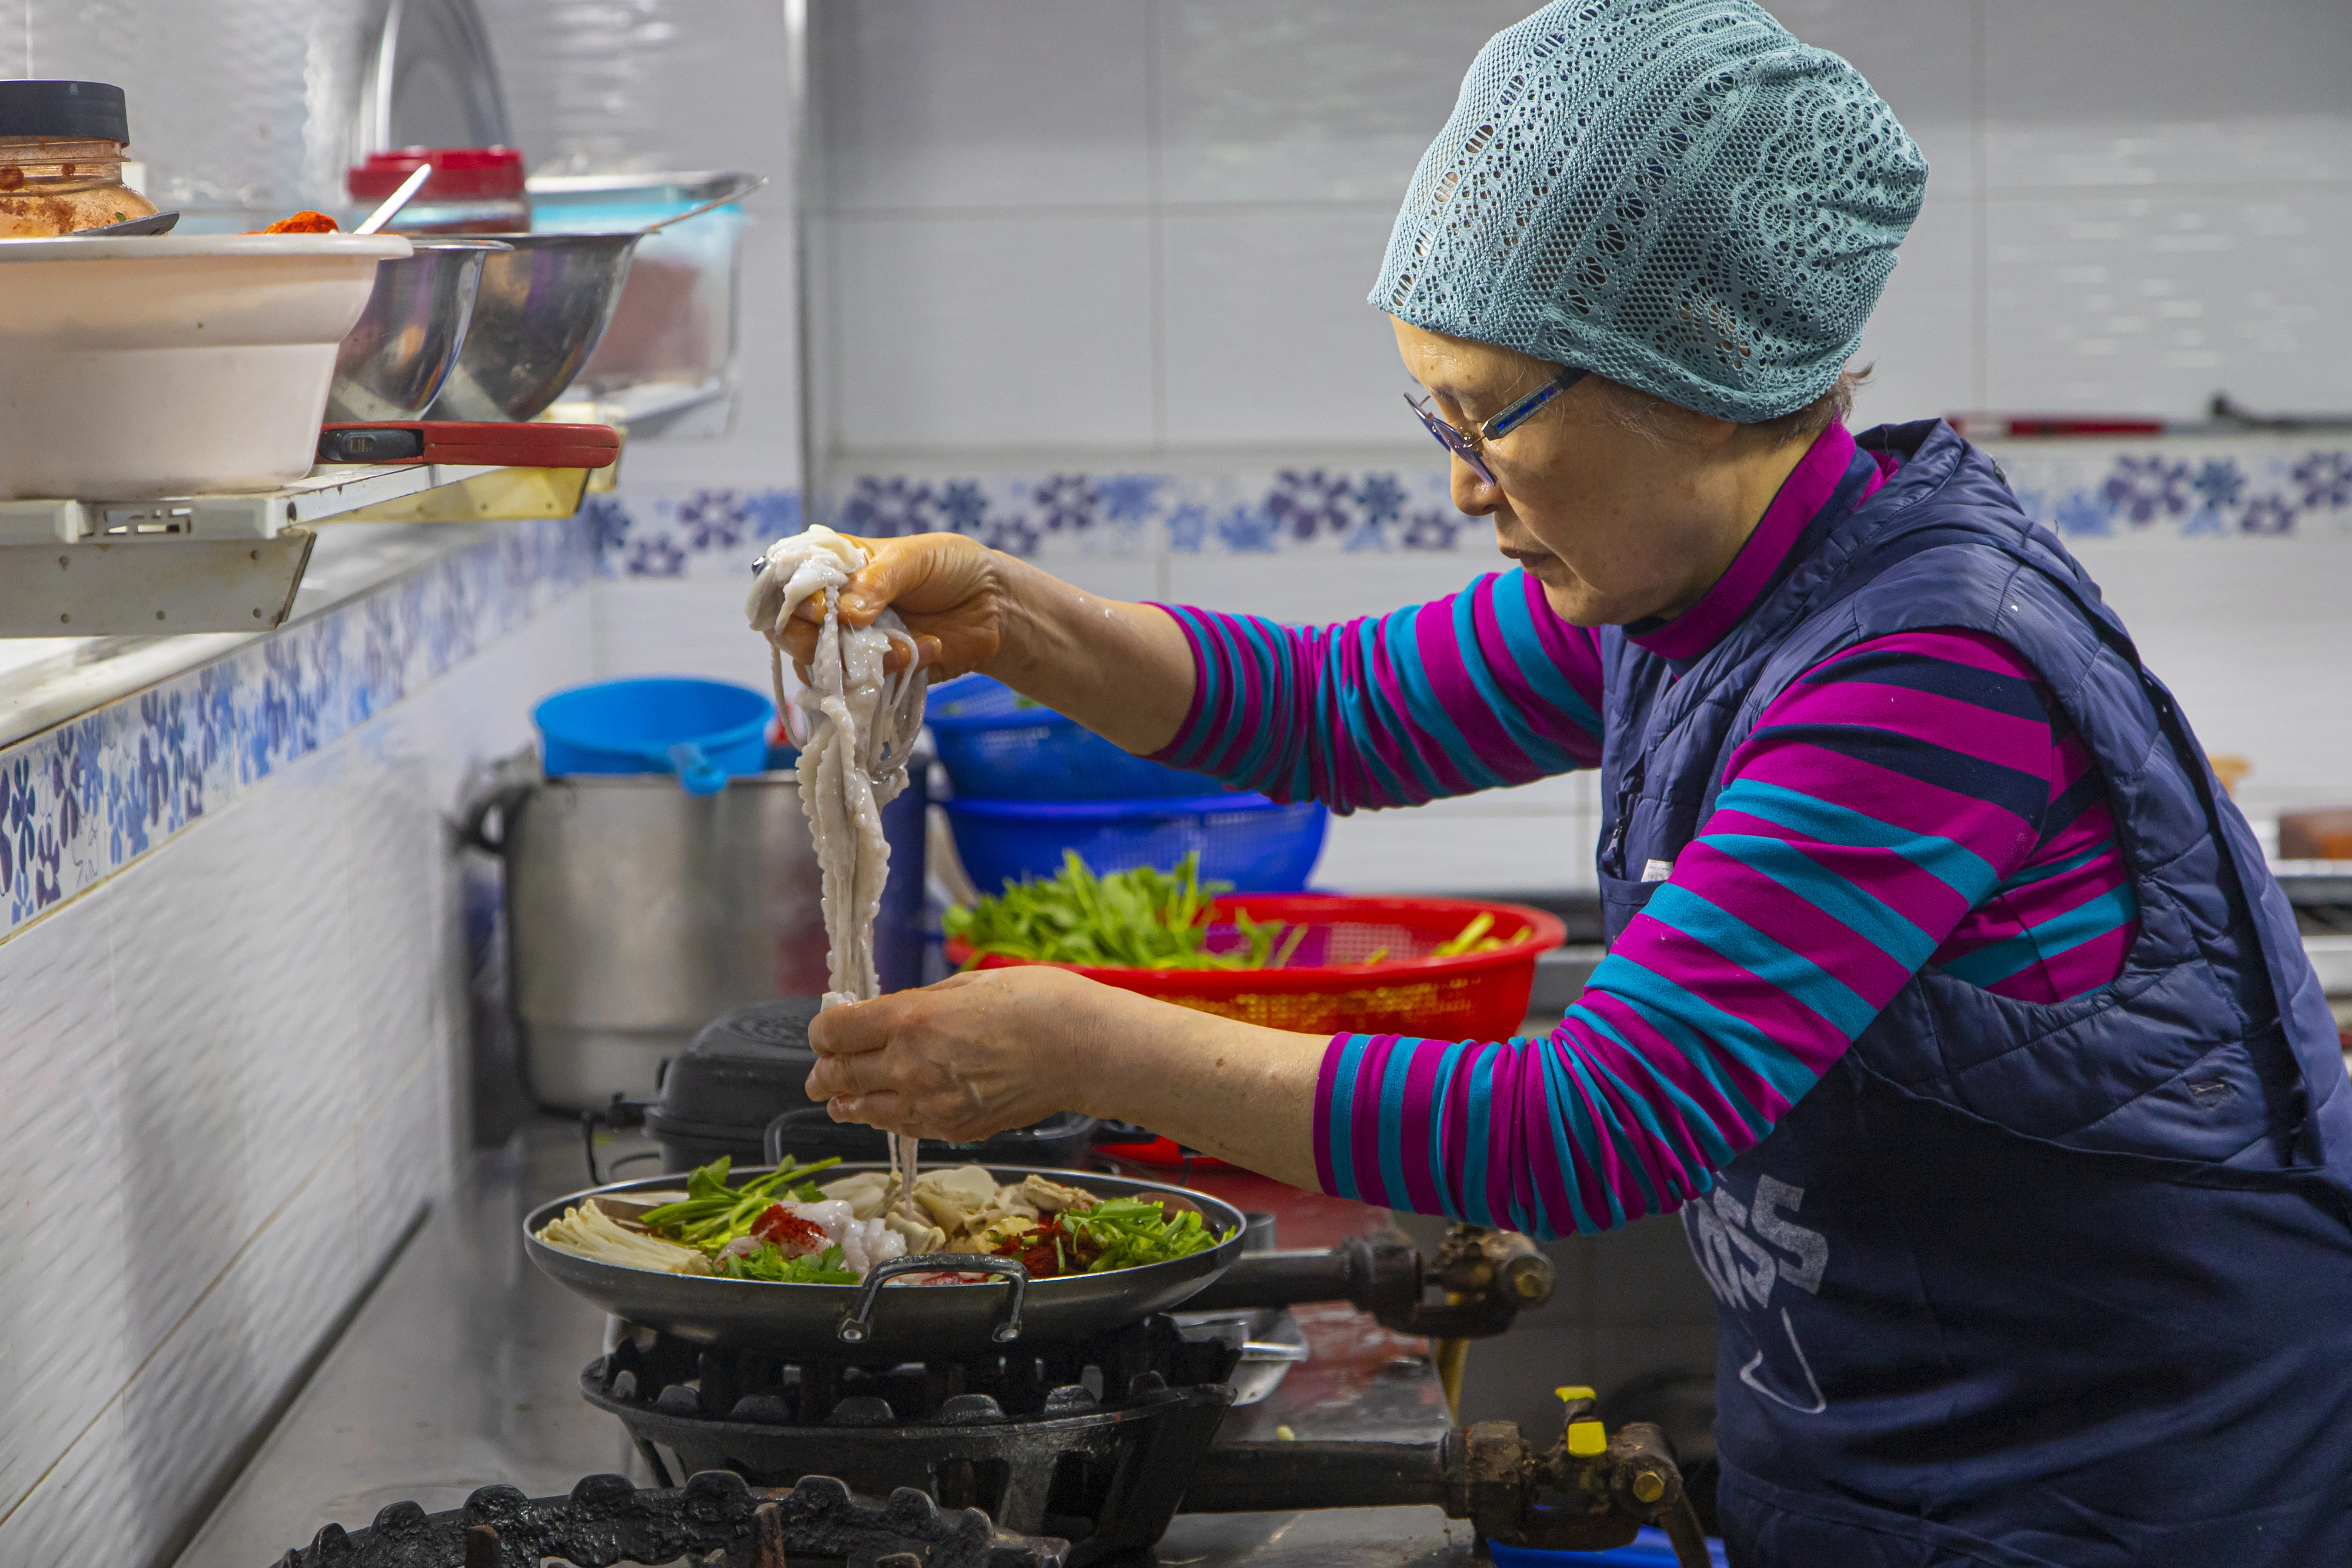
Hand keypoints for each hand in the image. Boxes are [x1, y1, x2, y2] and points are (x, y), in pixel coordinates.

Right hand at [777, 531, 1010, 680]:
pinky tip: (928, 648)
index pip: (787, 585)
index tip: (819, 610)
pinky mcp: (879, 674)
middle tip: (841, 639)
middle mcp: (836, 608)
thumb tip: (843, 613)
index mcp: (836, 569)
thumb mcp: (914, 559)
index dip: (792, 600)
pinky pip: (864, 687)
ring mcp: (854, 644)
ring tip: (904, 644)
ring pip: (822, 667)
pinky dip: (895, 671)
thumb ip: (876, 582)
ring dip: (858, 661)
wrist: (996, 606)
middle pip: (791, 633)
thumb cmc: (951, 568)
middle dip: (810, 641)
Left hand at [805, 966, 1111, 1140]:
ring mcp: (930, 1105)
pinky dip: (888, 1117)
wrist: (1084, 1050)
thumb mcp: (965, 984)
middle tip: (820, 1072)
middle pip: (837, 1075)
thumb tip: (882, 1017)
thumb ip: (914, 1005)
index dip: (822, 1031)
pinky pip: (903, 1127)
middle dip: (824, 1072)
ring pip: (862, 1111)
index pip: (833, 1033)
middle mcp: (909, 1067)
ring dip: (848, 1101)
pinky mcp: (953, 1130)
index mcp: (910, 1020)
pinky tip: (890, 1107)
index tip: (826, 1030)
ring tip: (841, 1097)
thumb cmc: (1035, 1002)